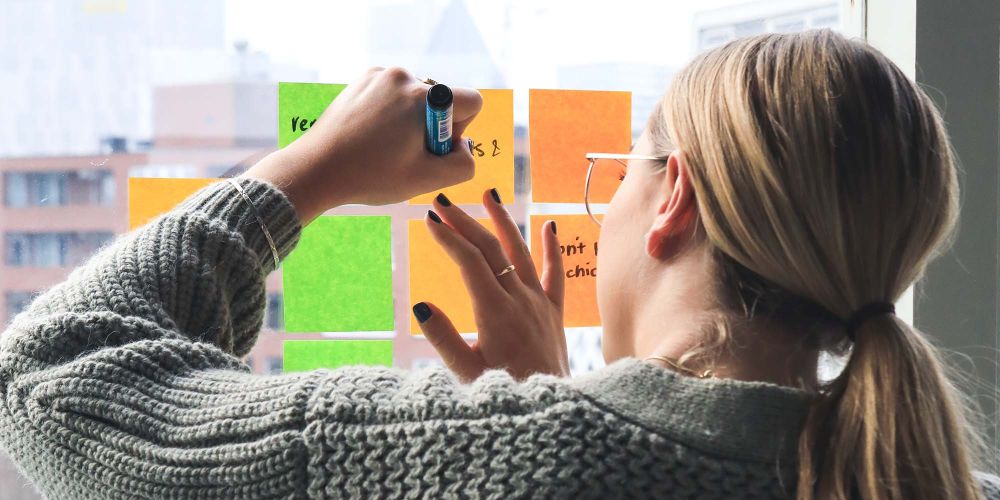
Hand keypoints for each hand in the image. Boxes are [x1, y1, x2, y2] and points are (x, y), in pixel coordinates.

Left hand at [245, 67, 482, 222]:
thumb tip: (463, 146)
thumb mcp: (427, 179)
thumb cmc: (371, 176)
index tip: (433, 148)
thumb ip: (463, 164)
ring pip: (415, 98)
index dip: (460, 130)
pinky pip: (392, 94)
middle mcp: (404, 77)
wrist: (317, 168)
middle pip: (441, 101)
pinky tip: (370, 135)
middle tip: (403, 153)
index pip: (471, 101)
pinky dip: (389, 113)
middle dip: (432, 127)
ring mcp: (380, 75)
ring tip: (383, 146)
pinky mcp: (362, 80)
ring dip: (409, 120)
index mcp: (424, 98)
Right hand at [412, 189, 568, 380]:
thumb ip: (443, 339)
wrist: (551, 409)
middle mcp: (520, 299)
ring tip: (489, 194)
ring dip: (503, 221)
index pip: (470, 262)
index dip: (449, 238)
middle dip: (465, 222)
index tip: (430, 219)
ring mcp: (539, 303)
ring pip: (521, 252)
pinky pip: (555, 274)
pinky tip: (549, 225)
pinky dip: (552, 248)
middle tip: (442, 202)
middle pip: (491, 249)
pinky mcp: (554, 312)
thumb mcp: (466, 373)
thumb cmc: (505, 394)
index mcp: (495, 312)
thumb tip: (421, 305)